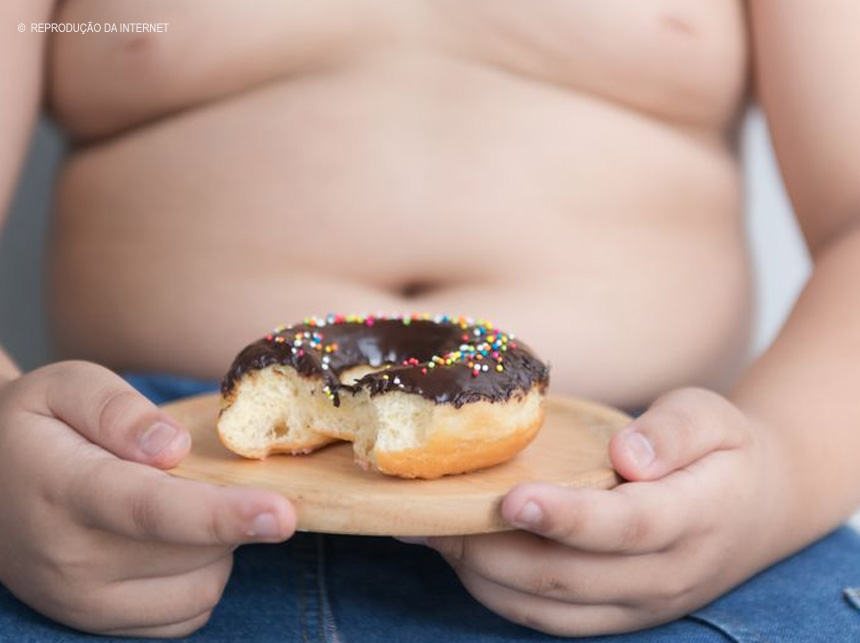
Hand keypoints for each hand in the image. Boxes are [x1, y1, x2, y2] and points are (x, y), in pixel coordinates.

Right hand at [0, 361, 295, 637]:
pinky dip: (202, 577)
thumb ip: (118, 409)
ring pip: (203, 585)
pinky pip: (188, 612)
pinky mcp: (101, 623)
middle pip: (195, 550)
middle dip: (226, 511)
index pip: (153, 510)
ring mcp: (84, 602)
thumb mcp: (65, 386)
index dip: (223, 515)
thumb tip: (174, 447)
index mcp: (67, 490)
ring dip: (218, 546)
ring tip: (181, 504)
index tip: (283, 514)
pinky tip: (177, 542)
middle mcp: (72, 560)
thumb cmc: (33, 426)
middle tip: (199, 475)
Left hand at [428, 388, 788, 636]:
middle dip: (493, 550)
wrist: (757, 508)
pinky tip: (464, 557)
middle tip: (434, 515)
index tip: (509, 498)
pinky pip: (552, 620)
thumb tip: (627, 455)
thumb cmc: (723, 451)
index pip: (625, 528)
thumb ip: (674, 431)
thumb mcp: (713, 417)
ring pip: (550, 609)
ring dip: (484, 577)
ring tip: (431, 535)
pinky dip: (500, 595)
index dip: (565, 518)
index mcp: (695, 518)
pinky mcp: (618, 616)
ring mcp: (641, 605)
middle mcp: (666, 575)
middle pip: (570, 577)